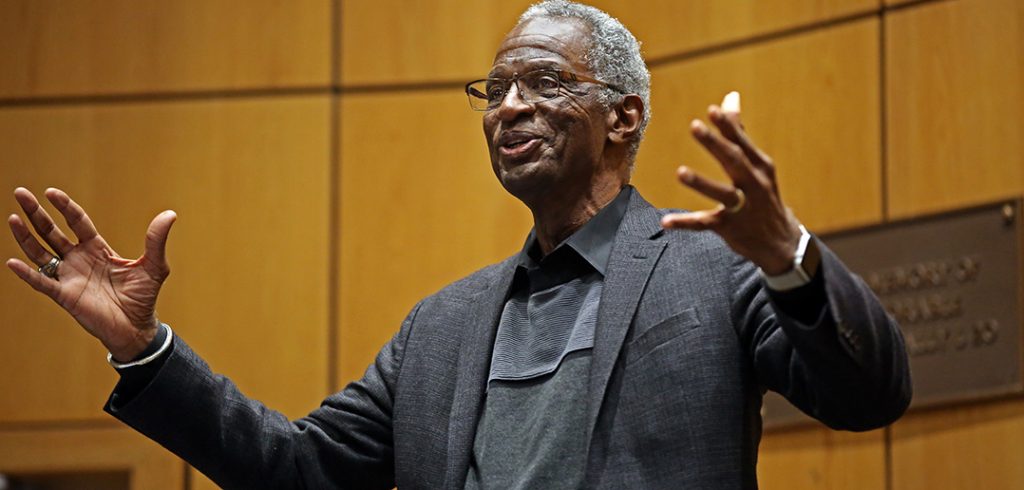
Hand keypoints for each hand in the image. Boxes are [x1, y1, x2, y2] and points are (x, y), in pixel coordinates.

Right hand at [6, 188, 176, 360]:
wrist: (137, 327)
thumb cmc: (144, 297)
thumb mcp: (155, 265)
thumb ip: (157, 240)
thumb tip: (170, 214)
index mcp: (97, 249)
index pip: (77, 222)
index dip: (65, 206)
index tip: (51, 192)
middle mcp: (78, 260)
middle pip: (52, 231)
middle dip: (36, 213)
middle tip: (20, 192)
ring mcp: (69, 277)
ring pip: (41, 253)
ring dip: (26, 237)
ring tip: (13, 218)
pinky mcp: (65, 296)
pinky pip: (42, 283)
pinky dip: (28, 274)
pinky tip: (12, 262)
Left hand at [660, 92, 801, 274]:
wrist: (780, 241)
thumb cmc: (763, 194)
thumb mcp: (758, 165)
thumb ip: (739, 133)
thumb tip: (730, 97)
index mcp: (760, 166)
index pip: (742, 143)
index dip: (728, 126)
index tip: (712, 110)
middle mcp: (754, 185)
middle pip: (734, 162)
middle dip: (715, 144)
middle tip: (695, 126)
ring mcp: (743, 208)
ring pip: (722, 194)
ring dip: (702, 183)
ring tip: (680, 172)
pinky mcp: (730, 228)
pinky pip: (705, 223)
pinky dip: (685, 222)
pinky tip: (666, 221)